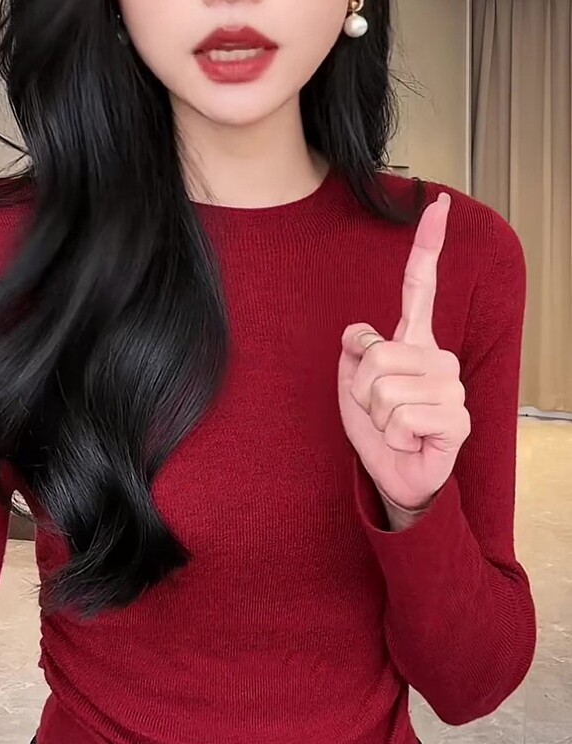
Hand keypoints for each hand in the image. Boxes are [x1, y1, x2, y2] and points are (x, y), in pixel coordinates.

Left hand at [337, 193, 470, 512]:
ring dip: (376, 416)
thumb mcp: (351, 390)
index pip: (420, 288)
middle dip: (361, 390)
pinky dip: (393, 436)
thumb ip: (354, 355)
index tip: (436, 203)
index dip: (426, 246)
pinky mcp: (456, 418)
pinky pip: (400, 417)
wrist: (396, 477)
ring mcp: (451, 387)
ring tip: (395, 427)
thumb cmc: (378, 431)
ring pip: (383, 388)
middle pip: (376, 354)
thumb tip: (358, 333)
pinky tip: (410, 440)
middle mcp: (438, 357)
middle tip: (379, 412)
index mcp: (414, 343)